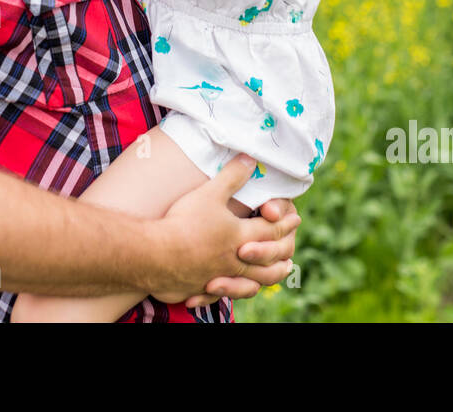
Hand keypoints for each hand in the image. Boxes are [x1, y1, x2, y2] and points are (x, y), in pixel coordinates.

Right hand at [147, 155, 299, 305]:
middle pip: (269, 260)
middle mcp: (237, 260)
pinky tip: (232, 290)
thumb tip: (250, 158)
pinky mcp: (202, 288)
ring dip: (269, 276)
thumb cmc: (185, 222)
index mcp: (242, 236)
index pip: (272, 230)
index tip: (295, 219)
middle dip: (282, 252)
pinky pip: (224, 294)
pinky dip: (232, 292)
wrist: (157, 255)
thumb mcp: (210, 193)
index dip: (285, 223)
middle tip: (291, 248)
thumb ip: (233, 176)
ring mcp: (221, 277)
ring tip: (277, 273)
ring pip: (253, 282)